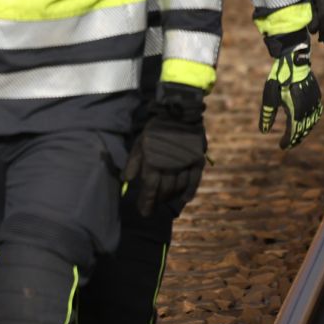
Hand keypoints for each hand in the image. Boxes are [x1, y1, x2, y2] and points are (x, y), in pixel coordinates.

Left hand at [126, 84, 206, 216]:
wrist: (178, 111)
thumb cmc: (156, 128)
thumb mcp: (140, 142)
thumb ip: (133, 162)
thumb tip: (126, 180)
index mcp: (154, 162)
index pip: (149, 188)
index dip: (146, 202)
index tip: (143, 213)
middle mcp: (170, 166)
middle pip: (164, 191)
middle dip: (157, 201)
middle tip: (152, 208)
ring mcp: (185, 164)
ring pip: (178, 187)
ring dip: (170, 197)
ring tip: (164, 202)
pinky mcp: (197, 160)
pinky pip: (195, 180)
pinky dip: (190, 191)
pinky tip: (185, 199)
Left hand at [259, 32, 322, 148]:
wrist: (294, 60)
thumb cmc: (279, 77)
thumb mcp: (269, 95)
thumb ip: (267, 114)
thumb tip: (263, 131)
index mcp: (295, 108)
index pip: (293, 131)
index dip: (288, 140)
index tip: (282, 146)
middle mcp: (307, 107)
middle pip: (303, 129)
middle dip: (296, 138)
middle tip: (288, 145)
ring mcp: (314, 101)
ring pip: (311, 122)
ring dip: (304, 131)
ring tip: (296, 137)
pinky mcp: (317, 96)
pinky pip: (316, 113)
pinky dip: (311, 122)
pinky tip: (306, 124)